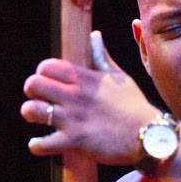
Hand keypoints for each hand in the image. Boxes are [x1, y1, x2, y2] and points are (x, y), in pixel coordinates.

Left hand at [21, 31, 157, 163]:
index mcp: (84, 78)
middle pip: (33, 85)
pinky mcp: (74, 142)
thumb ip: (101, 57)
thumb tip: (95, 36)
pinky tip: (41, 144)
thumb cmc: (134, 106)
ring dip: (31, 115)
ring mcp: (73, 119)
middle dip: (31, 92)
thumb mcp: (119, 77)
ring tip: (40, 119)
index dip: (42, 73)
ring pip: (31, 111)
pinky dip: (37, 145)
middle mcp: (75, 96)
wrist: (149, 135)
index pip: (47, 66)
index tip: (48, 83)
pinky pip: (42, 144)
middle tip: (40, 100)